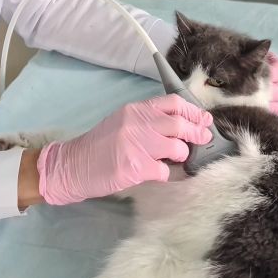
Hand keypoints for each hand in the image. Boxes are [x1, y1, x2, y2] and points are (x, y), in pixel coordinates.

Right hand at [37, 94, 213, 204]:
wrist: (74, 165)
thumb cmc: (100, 146)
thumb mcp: (122, 122)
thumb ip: (147, 120)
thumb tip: (181, 123)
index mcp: (135, 110)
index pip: (173, 103)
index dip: (193, 111)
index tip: (203, 119)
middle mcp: (137, 124)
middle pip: (179, 123)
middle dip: (197, 132)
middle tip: (203, 139)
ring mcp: (136, 146)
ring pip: (177, 148)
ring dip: (182, 155)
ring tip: (177, 159)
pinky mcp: (135, 168)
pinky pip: (165, 171)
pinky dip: (169, 174)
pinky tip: (162, 174)